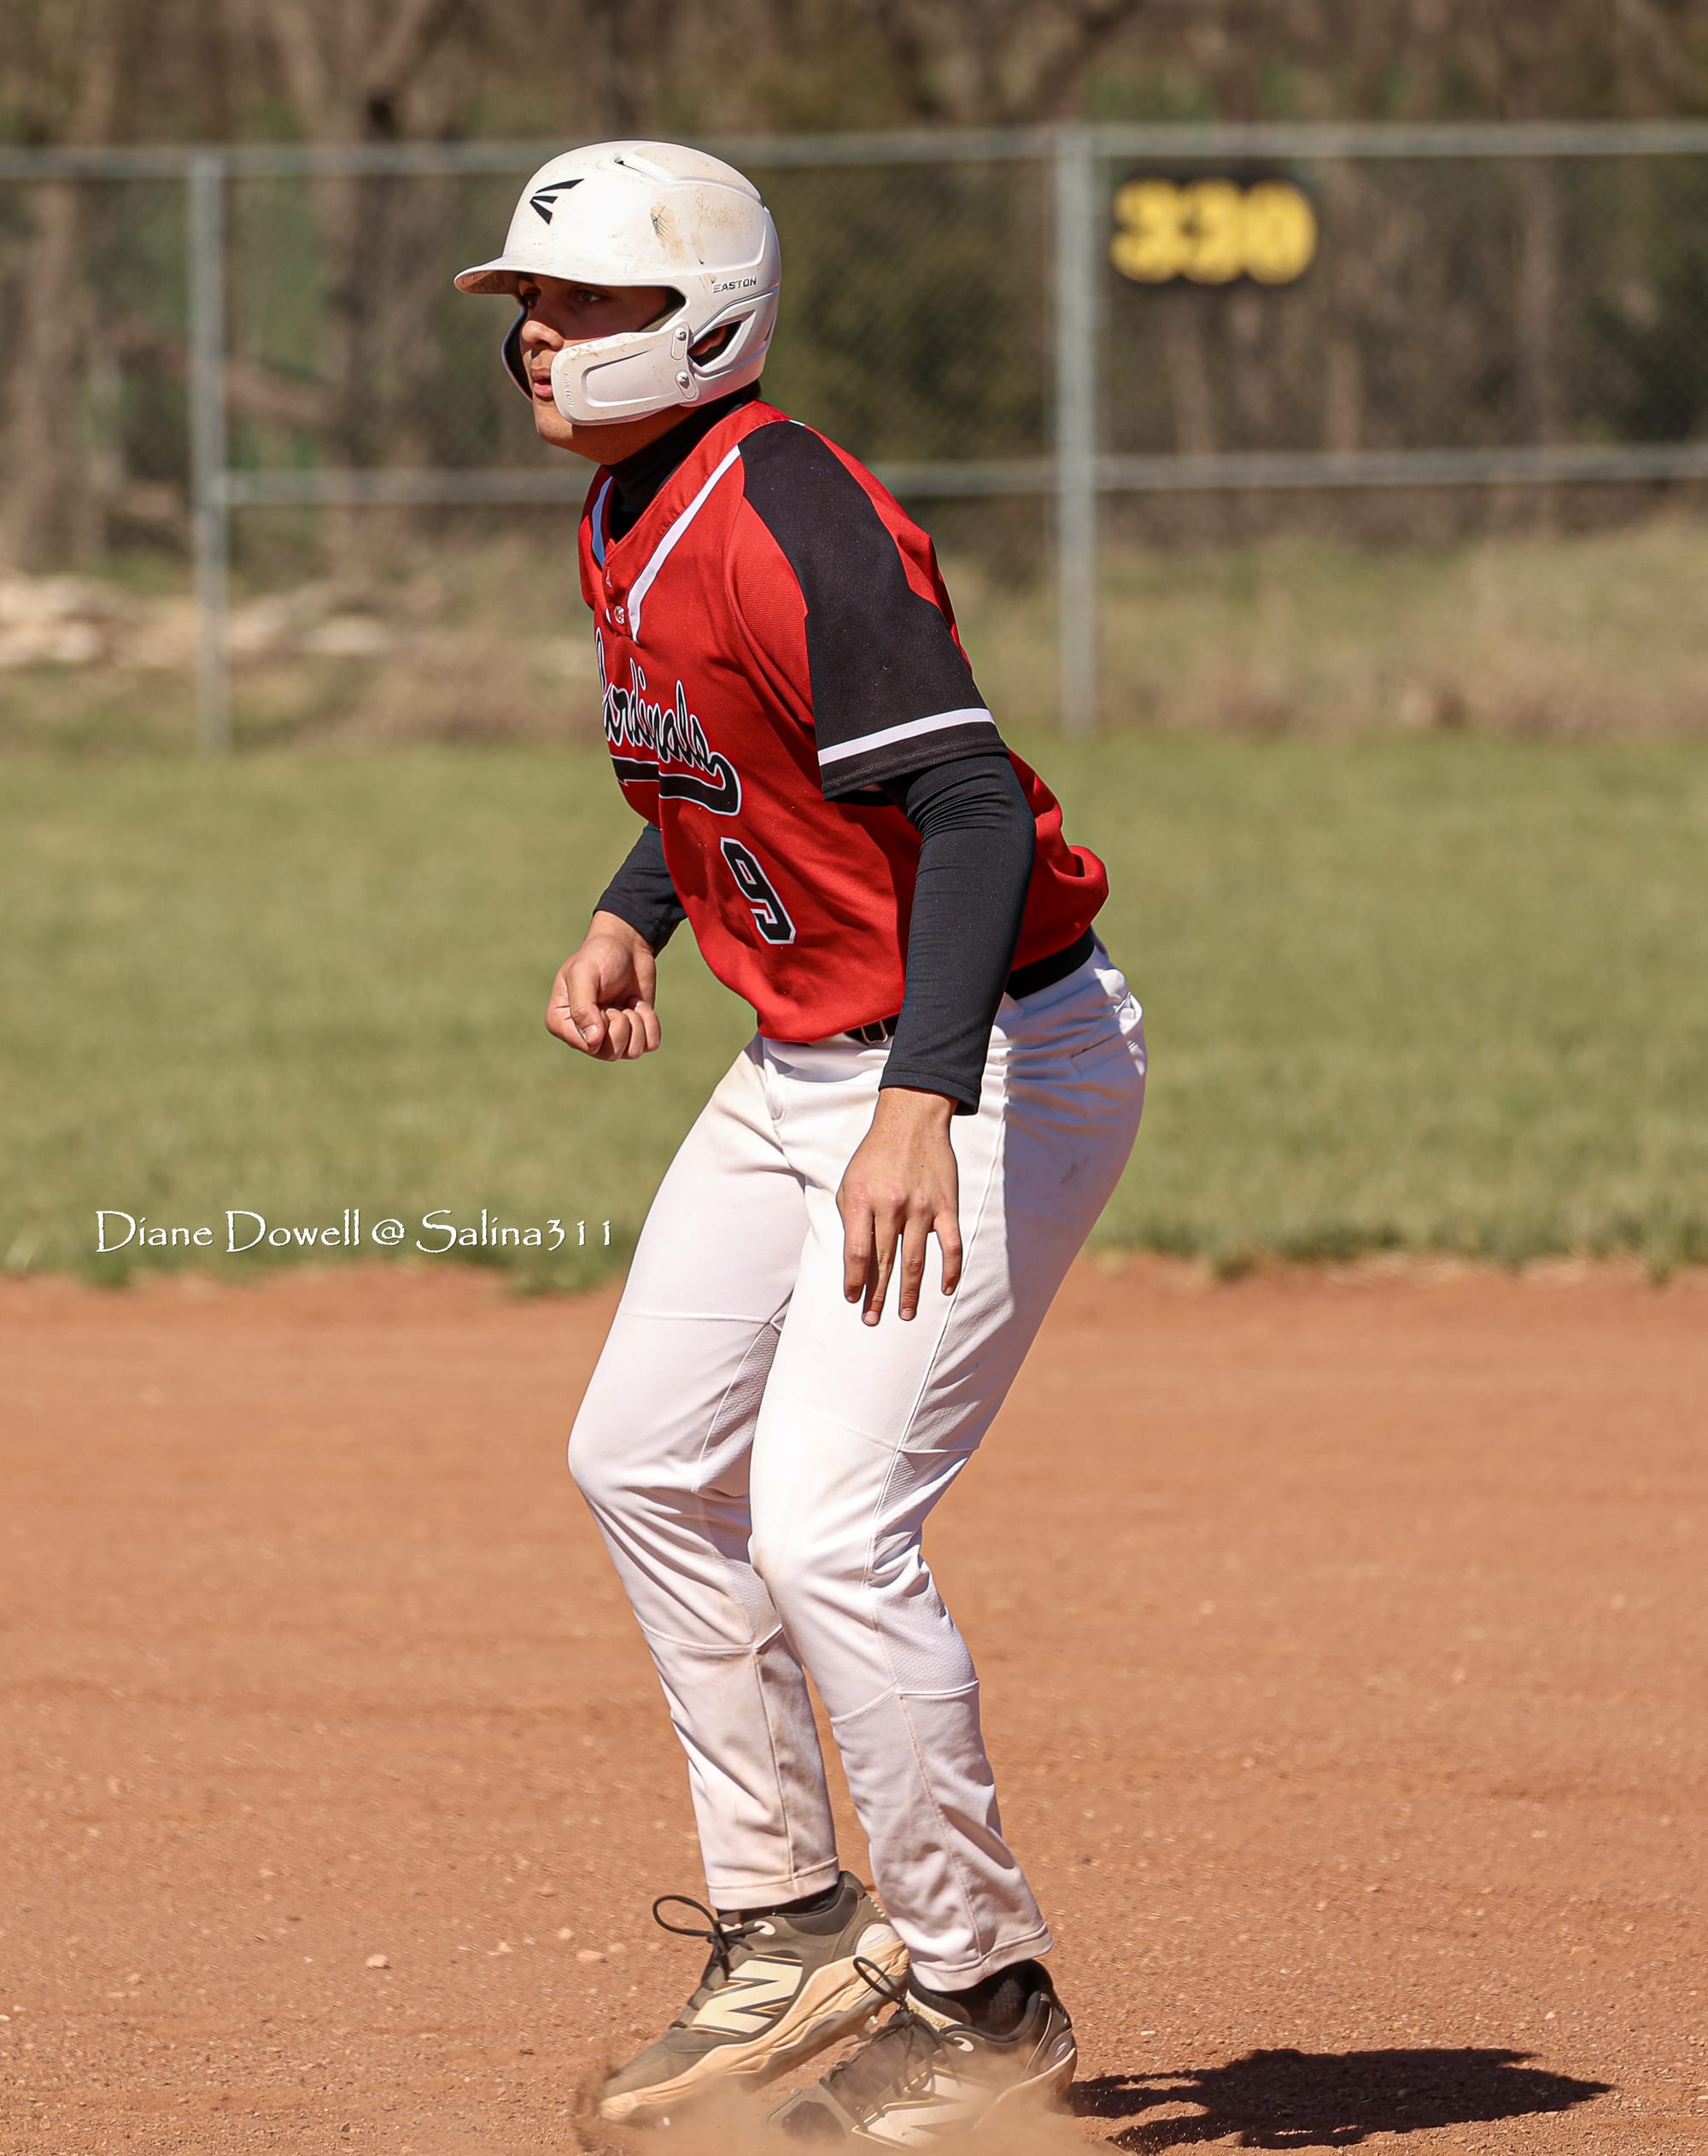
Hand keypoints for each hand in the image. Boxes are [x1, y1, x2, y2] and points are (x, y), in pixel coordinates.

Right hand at [546, 911, 661, 1060]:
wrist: (626, 945)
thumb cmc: (599, 955)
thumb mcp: (584, 974)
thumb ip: (583, 1007)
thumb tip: (593, 1042)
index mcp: (561, 1023)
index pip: (586, 1046)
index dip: (602, 1025)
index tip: (602, 1003)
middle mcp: (585, 1035)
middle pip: (610, 1054)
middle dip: (621, 1024)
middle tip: (616, 1003)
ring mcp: (611, 1037)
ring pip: (633, 1052)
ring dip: (637, 1023)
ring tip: (628, 1003)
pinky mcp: (634, 1033)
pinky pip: (650, 1044)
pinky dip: (651, 1022)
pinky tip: (638, 1005)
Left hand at [836, 1087, 962, 1325]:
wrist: (912, 1120)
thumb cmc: (875, 1154)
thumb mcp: (850, 1181)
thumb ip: (851, 1219)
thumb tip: (856, 1260)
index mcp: (862, 1200)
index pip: (856, 1253)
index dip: (854, 1281)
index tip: (853, 1299)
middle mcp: (891, 1206)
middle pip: (883, 1262)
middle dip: (876, 1296)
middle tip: (872, 1320)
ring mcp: (921, 1208)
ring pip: (915, 1261)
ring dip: (909, 1293)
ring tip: (905, 1315)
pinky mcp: (946, 1206)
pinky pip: (950, 1245)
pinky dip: (950, 1270)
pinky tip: (945, 1289)